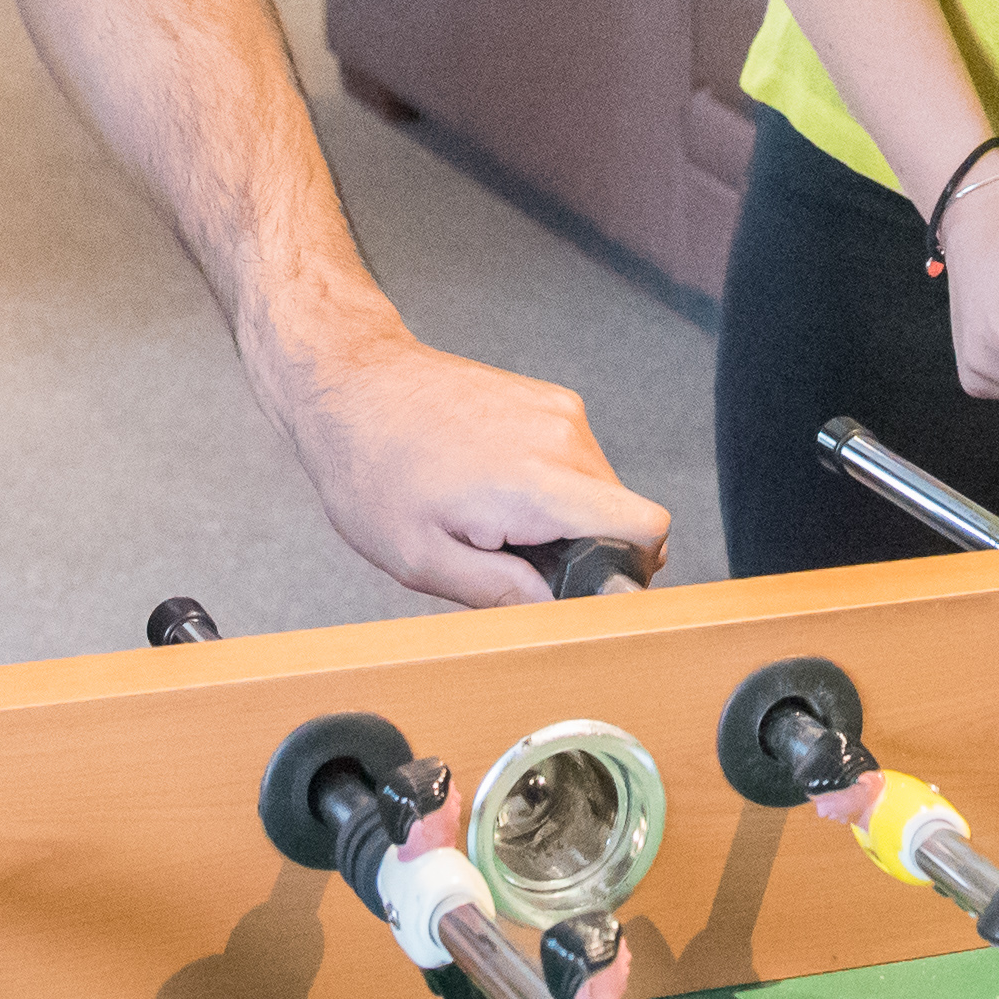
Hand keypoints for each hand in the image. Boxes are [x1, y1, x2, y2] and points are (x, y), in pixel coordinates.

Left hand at [269, 329, 667, 606]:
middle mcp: (563, 437)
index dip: (631, 571)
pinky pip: (577, 460)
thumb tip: (561, 616)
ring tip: (493, 516)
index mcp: (537, 483)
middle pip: (623, 515)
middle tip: (511, 556)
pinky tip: (492, 485)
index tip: (586, 589)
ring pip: (600, 490)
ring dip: (562, 517)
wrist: (352, 382)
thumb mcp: (422, 559)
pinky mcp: (551, 399)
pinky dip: (549, 485)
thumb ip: (502, 594)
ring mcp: (560, 410)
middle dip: (582, 549)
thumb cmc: (372, 468)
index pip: (646, 527)